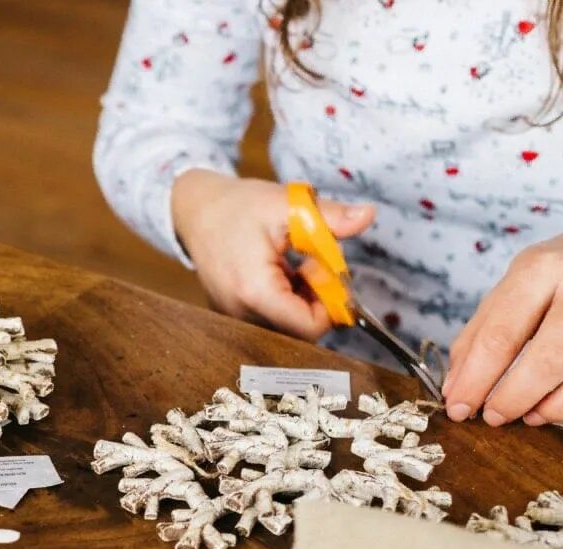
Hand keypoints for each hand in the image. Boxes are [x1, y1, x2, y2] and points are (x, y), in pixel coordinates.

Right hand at [171, 170, 374, 339]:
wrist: (195, 209)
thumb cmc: (236, 206)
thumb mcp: (287, 204)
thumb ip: (331, 216)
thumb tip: (368, 215)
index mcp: (255, 291)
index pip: (308, 327)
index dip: (330, 305)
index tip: (328, 275)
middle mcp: (240, 312)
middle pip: (298, 329)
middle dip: (316, 301)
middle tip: (311, 266)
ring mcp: (234, 317)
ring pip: (286, 326)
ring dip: (301, 300)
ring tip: (293, 266)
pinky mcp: (232, 314)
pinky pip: (270, 319)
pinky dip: (284, 300)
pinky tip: (279, 273)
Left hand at [444, 230, 562, 426]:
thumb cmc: (559, 281)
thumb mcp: (512, 291)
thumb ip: (478, 339)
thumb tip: (455, 395)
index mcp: (543, 267)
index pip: (501, 335)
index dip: (476, 381)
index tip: (460, 410)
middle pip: (550, 361)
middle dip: (514, 400)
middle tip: (497, 418)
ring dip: (560, 409)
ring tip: (537, 414)